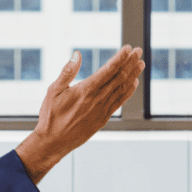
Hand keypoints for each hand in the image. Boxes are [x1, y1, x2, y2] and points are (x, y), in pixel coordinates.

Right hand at [16, 46, 144, 183]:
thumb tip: (77, 54)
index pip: (109, 70)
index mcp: (85, 90)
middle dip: (130, 63)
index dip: (120, 58)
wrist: (53, 142)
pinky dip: (128, 91)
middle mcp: (97, 100)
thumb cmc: (50, 116)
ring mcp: (102, 110)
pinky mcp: (103, 119)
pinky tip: (133, 83)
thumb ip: (67, 72)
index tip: (128, 48)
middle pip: (119, 78)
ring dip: (133, 75)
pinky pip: (119, 102)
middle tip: (139, 51)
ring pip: (122, 89)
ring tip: (140, 64)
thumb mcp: (53, 91)